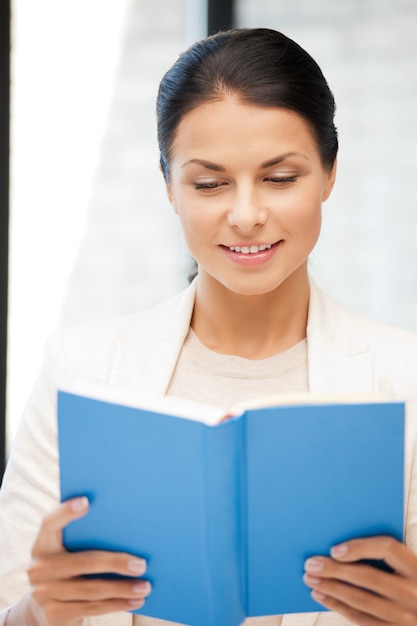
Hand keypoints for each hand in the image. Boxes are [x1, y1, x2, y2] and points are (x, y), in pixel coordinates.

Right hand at [9, 497, 150, 625]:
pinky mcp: (54, 614)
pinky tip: (135, 600)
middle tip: (142, 564)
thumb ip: (85, 538)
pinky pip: (92, 608)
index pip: (50, 523)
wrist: (43, 609)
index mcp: (43, 544)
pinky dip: (117, 604)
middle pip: (84, 561)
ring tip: (145, 586)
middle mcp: (39, 568)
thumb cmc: (67, 569)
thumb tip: (128, 526)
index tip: (86, 501)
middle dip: (116, 563)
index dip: (65, 512)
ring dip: (123, 588)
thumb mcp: (67, 552)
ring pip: (92, 589)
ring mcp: (44, 593)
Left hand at [303, 536, 416, 624]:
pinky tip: (321, 595)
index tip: (335, 549)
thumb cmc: (406, 580)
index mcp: (416, 568)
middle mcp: (414, 593)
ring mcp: (405, 617)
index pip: (389, 549)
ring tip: (310, 578)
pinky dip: (338, 606)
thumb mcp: (403, 566)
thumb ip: (382, 555)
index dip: (360, 547)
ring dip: (332, 589)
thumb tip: (338, 546)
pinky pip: (361, 620)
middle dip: (336, 570)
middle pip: (370, 577)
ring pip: (362, 600)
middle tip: (311, 564)